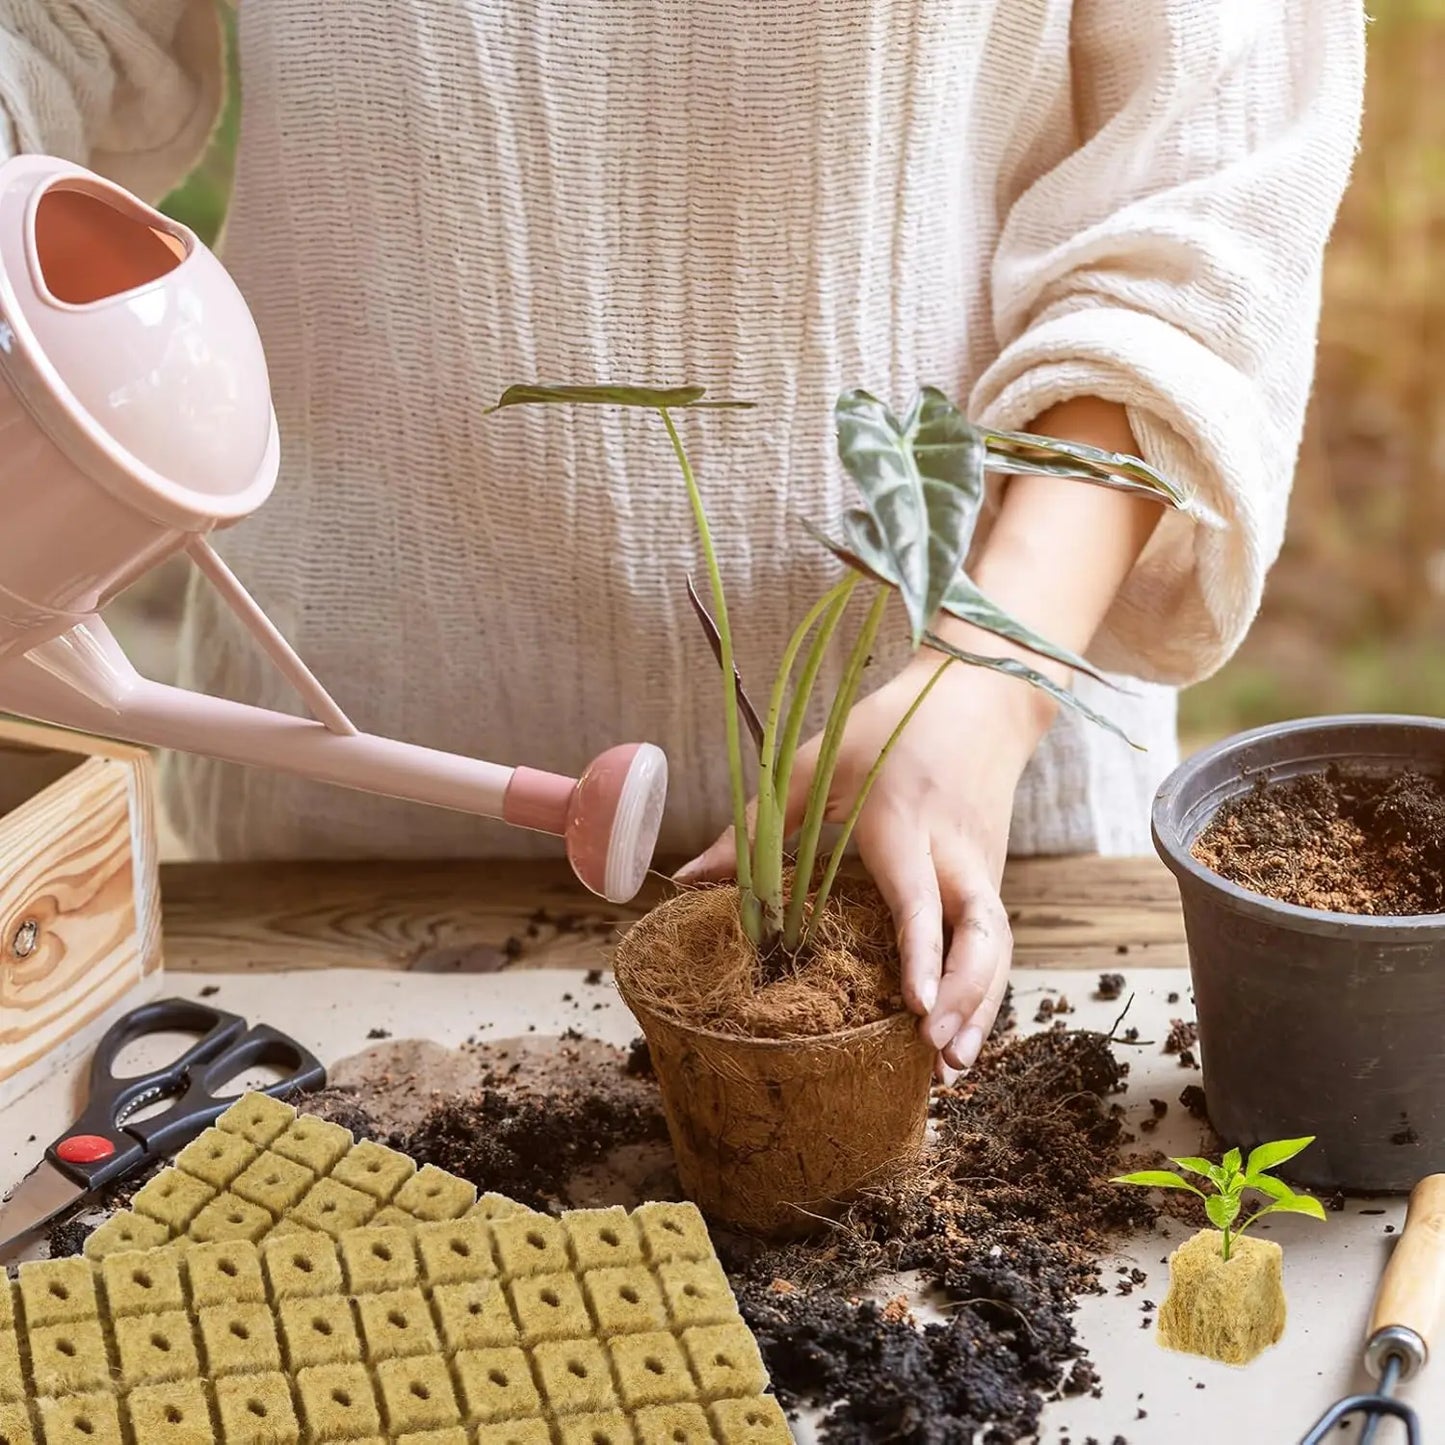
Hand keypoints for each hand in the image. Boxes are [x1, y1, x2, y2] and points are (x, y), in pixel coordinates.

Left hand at [677, 653, 1046, 1078]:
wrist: (978, 698)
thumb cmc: (885, 730)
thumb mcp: (811, 763)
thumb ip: (754, 827)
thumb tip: (686, 883)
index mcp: (904, 820)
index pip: (920, 898)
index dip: (921, 954)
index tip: (917, 1007)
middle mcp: (955, 851)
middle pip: (982, 933)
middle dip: (966, 997)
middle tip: (935, 1052)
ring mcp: (984, 866)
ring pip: (998, 946)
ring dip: (981, 1006)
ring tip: (951, 1069)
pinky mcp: (993, 876)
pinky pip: (995, 941)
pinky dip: (982, 990)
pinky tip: (956, 1033)